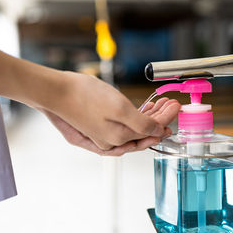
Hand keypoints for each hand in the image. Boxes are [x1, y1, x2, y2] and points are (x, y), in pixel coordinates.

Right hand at [40, 97, 179, 155]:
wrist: (55, 90)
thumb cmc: (83, 96)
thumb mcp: (118, 108)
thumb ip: (141, 124)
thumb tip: (158, 131)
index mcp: (118, 138)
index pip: (150, 132)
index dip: (166, 119)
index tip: (176, 107)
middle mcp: (111, 141)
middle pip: (143, 132)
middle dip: (160, 119)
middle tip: (171, 104)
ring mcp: (102, 135)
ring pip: (133, 129)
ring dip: (148, 117)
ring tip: (160, 104)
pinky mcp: (95, 127)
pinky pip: (121, 126)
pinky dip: (134, 118)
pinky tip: (140, 110)